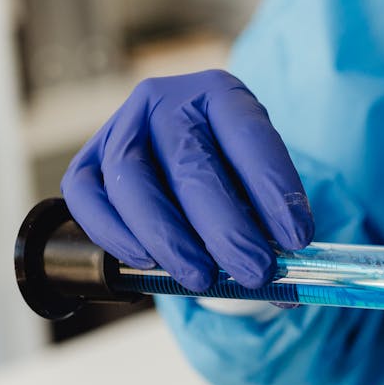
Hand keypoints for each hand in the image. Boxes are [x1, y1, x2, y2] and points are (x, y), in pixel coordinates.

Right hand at [61, 69, 313, 291]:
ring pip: (132, 180)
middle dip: (226, 229)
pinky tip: (146, 263)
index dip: (274, 189)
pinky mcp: (88, 160)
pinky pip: (86, 196)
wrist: (181, 157)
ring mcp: (121, 128)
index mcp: (221, 96)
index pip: (249, 137)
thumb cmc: (229, 174)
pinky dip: (113, 233)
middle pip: (191, 165)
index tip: (296, 239)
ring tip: (201, 279)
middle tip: (255, 272)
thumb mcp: (257, 185)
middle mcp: (166, 102)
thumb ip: (269, 227)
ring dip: (168, 237)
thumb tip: (286, 289)